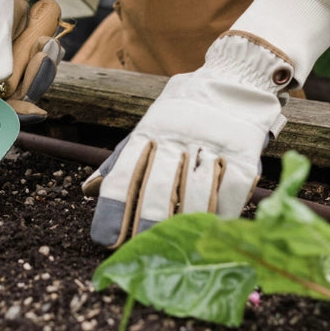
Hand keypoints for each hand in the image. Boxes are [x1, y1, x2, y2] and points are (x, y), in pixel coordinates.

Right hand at [0, 0, 69, 122]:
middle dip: (32, 81)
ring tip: (48, 40)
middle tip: (46, 53)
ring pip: (22, 90)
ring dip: (41, 70)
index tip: (34, 110)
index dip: (7, 111)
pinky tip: (49, 42)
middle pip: (6, 101)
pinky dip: (44, 64)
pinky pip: (31, 78)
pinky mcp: (12, 68)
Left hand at [82, 32, 294, 247]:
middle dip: (150, 221)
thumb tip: (87, 190)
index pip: (125, 173)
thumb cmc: (182, 114)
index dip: (114, 208)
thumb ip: (120, 161)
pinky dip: (226, 211)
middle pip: (160, 185)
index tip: (105, 240)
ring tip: (180, 246)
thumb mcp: (147, 128)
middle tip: (144, 250)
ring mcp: (211, 143)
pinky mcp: (243, 150)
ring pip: (197, 189)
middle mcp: (177, 137)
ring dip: (188, 221)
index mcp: (149, 132)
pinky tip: (216, 229)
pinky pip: (233, 186)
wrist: (233, 80)